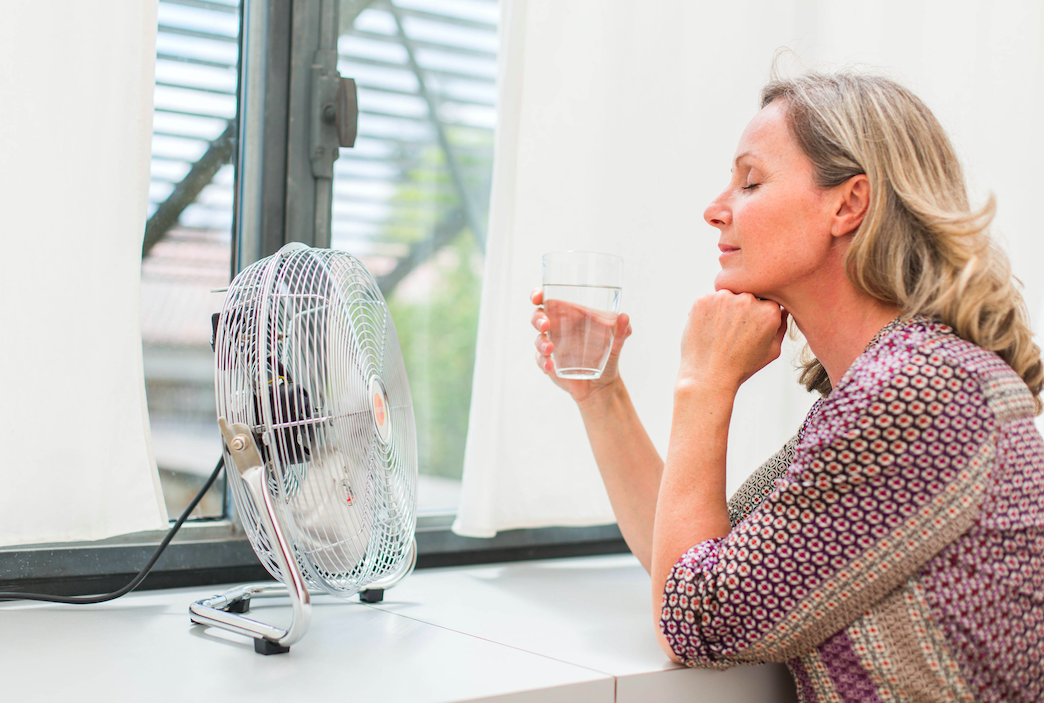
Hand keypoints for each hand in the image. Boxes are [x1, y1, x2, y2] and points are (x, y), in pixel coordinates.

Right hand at [531, 287, 631, 404]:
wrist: (603, 385)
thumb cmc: (608, 355)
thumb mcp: (617, 343)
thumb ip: (621, 330)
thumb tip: (625, 317)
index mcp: (570, 316)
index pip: (549, 300)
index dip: (539, 295)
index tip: (537, 297)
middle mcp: (558, 329)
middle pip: (538, 317)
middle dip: (537, 318)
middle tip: (545, 325)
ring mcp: (552, 347)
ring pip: (538, 339)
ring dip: (541, 342)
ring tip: (550, 349)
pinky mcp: (549, 364)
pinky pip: (541, 361)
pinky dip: (543, 363)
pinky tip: (550, 367)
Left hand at [677, 291, 786, 391]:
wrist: (709, 376)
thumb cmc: (741, 367)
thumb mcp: (772, 351)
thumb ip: (781, 325)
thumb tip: (784, 308)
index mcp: (769, 310)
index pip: (767, 300)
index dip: (758, 314)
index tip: (750, 327)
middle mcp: (748, 299)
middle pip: (747, 295)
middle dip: (742, 309)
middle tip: (732, 332)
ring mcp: (724, 298)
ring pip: (727, 296)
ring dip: (724, 308)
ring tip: (719, 333)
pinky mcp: (703, 300)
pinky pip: (708, 300)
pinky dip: (707, 312)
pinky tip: (707, 330)